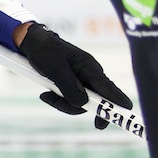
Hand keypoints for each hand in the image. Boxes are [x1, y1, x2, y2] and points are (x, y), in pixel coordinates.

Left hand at [16, 22, 132, 127]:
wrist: (33, 43)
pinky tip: (45, 94)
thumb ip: (69, 86)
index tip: (124, 114)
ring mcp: (82, 80)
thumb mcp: (55, 68)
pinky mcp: (73, 84)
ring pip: (81, 102)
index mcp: (90, 68)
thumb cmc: (45, 51)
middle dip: (78, 107)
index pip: (109, 88)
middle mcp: (90, 75)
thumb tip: (82, 104)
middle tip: (60, 106)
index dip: (118, 103)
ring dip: (63, 103)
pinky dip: (59, 100)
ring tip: (45, 95)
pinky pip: (71, 99)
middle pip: (95, 100)